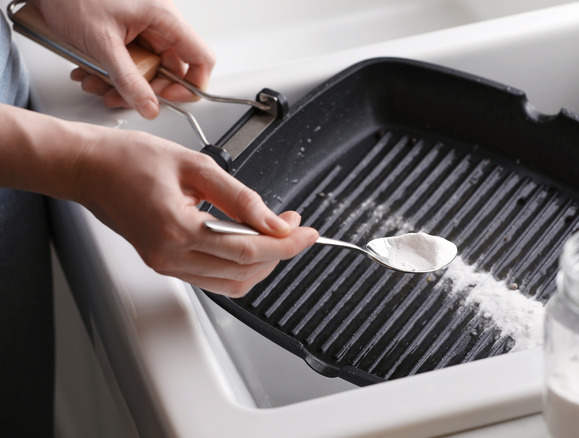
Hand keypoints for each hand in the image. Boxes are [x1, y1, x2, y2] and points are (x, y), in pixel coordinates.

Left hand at [32, 0, 214, 118]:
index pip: (201, 58)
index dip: (191, 85)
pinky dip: (112, 72)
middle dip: (143, 89)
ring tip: (97, 84)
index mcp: (164, 18)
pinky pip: (130, 60)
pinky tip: (91, 72)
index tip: (169, 99)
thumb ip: (128, 80)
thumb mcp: (102, 44)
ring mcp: (144, 27)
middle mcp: (159, 22)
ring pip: (147, 68)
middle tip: (123, 97)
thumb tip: (150, 107)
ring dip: (122, 83)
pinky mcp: (128, 32)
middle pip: (170, 69)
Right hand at [70, 124, 317, 296]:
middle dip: (279, 252)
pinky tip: (251, 241)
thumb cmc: (130, 160)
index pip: (248, 250)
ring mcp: (166, 265)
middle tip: (294, 226)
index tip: (308, 233)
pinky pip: (214, 278)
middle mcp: (170, 257)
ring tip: (277, 232)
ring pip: (232, 282)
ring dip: (262, 262)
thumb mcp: (196, 165)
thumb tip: (275, 221)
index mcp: (176, 229)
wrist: (88, 168)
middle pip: (244, 272)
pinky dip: (240, 265)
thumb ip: (241, 197)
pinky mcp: (165, 265)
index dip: (286, 244)